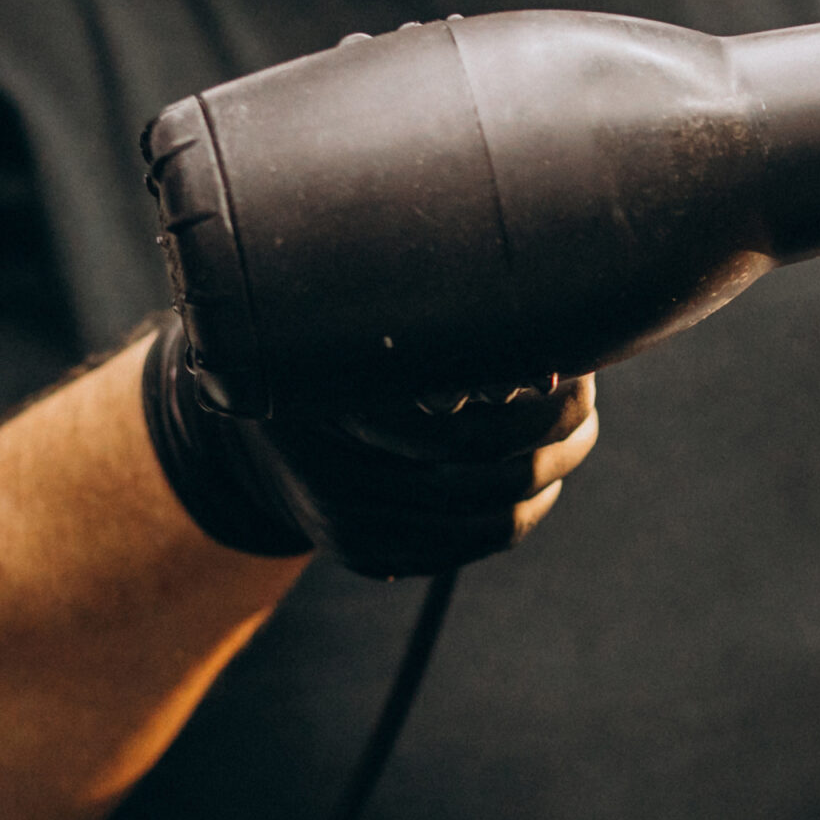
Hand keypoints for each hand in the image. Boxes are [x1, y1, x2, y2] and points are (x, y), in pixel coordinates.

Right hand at [140, 317, 599, 578]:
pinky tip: (543, 473)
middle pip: (493, 477)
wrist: (235, 424)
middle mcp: (336, 481)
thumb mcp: (345, 313)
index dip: (541, 405)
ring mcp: (353, 528)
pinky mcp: (371, 555)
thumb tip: (532, 265)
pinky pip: (474, 543)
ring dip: (552, 472)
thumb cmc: (310, 346)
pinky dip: (522, 509)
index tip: (575, 365)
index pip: (469, 433)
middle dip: (560, 436)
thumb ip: (415, 304)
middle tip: (585, 394)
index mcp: (332, 410)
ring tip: (577, 429)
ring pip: (496, 520)